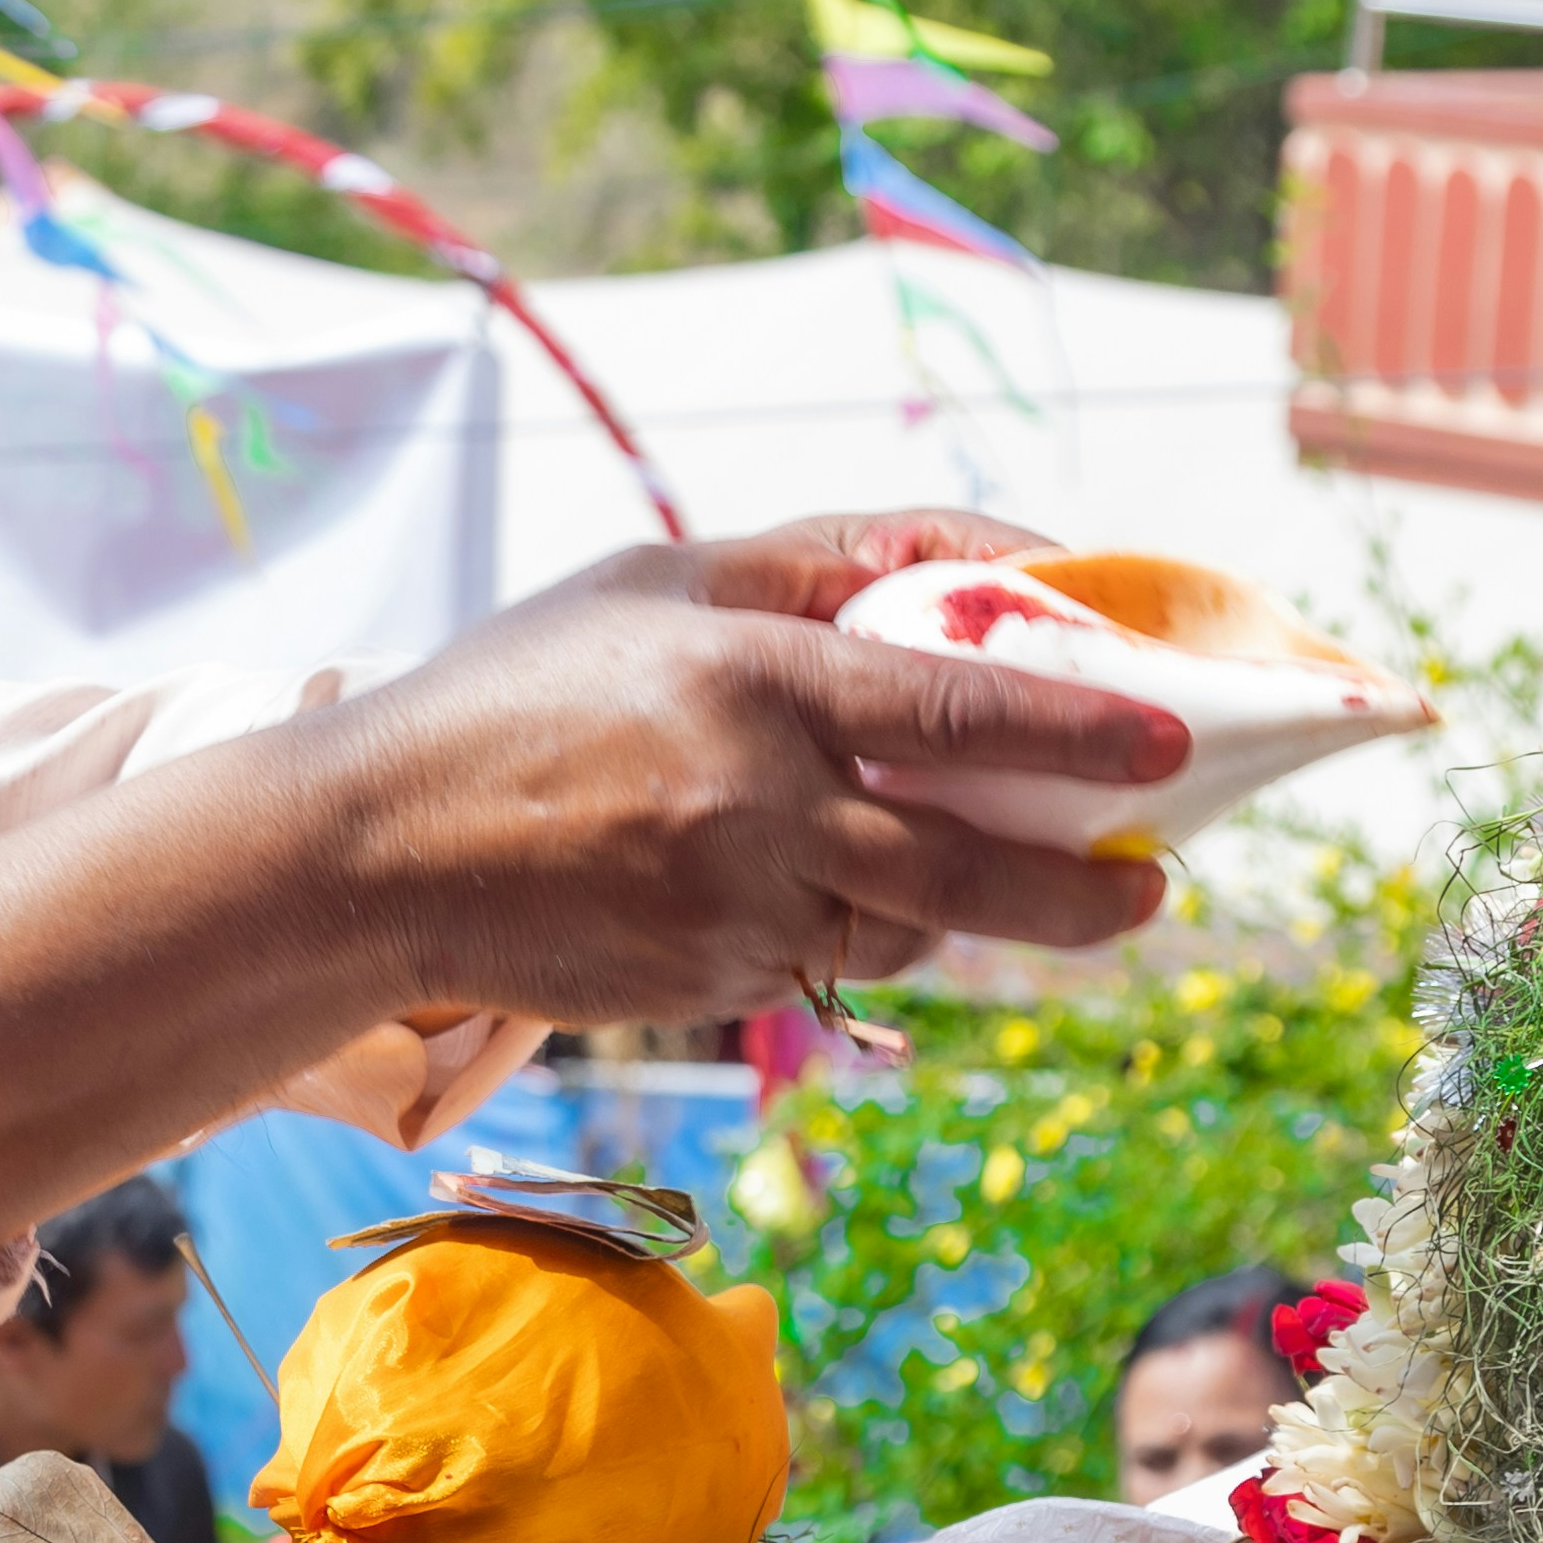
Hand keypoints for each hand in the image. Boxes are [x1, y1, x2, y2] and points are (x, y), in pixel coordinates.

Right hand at [0, 514, 1175, 1243]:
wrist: (370, 853)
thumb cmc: (518, 692)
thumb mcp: (656, 584)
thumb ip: (816, 567)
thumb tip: (970, 554)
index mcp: (749, 686)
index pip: (951, 716)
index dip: (1076, 732)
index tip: (1172, 748)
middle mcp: (751, 807)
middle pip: (964, 873)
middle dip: (1080, 892)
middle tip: (1152, 887)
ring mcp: (727, 911)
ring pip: (903, 932)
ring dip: (963, 913)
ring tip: (1004, 877)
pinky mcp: (702, 987)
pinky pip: (821, 966)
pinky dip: (854, 932)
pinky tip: (833, 891)